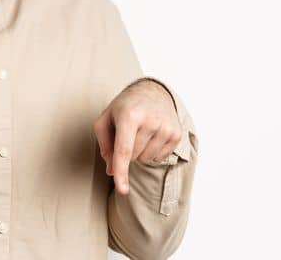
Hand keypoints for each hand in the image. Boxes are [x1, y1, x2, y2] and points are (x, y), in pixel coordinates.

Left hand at [93, 80, 182, 194]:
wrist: (152, 91)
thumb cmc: (125, 107)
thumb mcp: (106, 119)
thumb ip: (104, 145)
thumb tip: (112, 171)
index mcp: (129, 115)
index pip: (124, 150)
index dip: (122, 171)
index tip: (122, 190)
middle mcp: (150, 120)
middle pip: (134, 157)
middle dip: (127, 151)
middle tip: (129, 132)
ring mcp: (166, 127)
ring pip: (146, 159)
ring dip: (140, 152)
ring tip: (141, 132)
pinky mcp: (176, 134)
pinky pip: (159, 157)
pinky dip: (152, 151)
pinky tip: (152, 135)